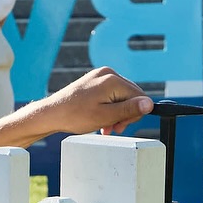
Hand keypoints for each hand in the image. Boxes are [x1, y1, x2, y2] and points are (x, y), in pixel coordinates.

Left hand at [36, 66, 153, 136]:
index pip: (139, 96)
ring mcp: (100, 76)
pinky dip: (109, 108)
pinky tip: (101, 120)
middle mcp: (108, 73)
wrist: (52, 114)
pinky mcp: (94, 81)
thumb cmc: (75, 115)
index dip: (134, 114)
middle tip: (112, 128)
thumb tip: (150, 103)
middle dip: (124, 114)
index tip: (121, 126)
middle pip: (131, 95)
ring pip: (121, 97)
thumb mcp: (106, 116)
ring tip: (105, 126)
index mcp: (112, 79)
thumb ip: (129, 109)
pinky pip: (110, 95)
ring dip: (116, 113)